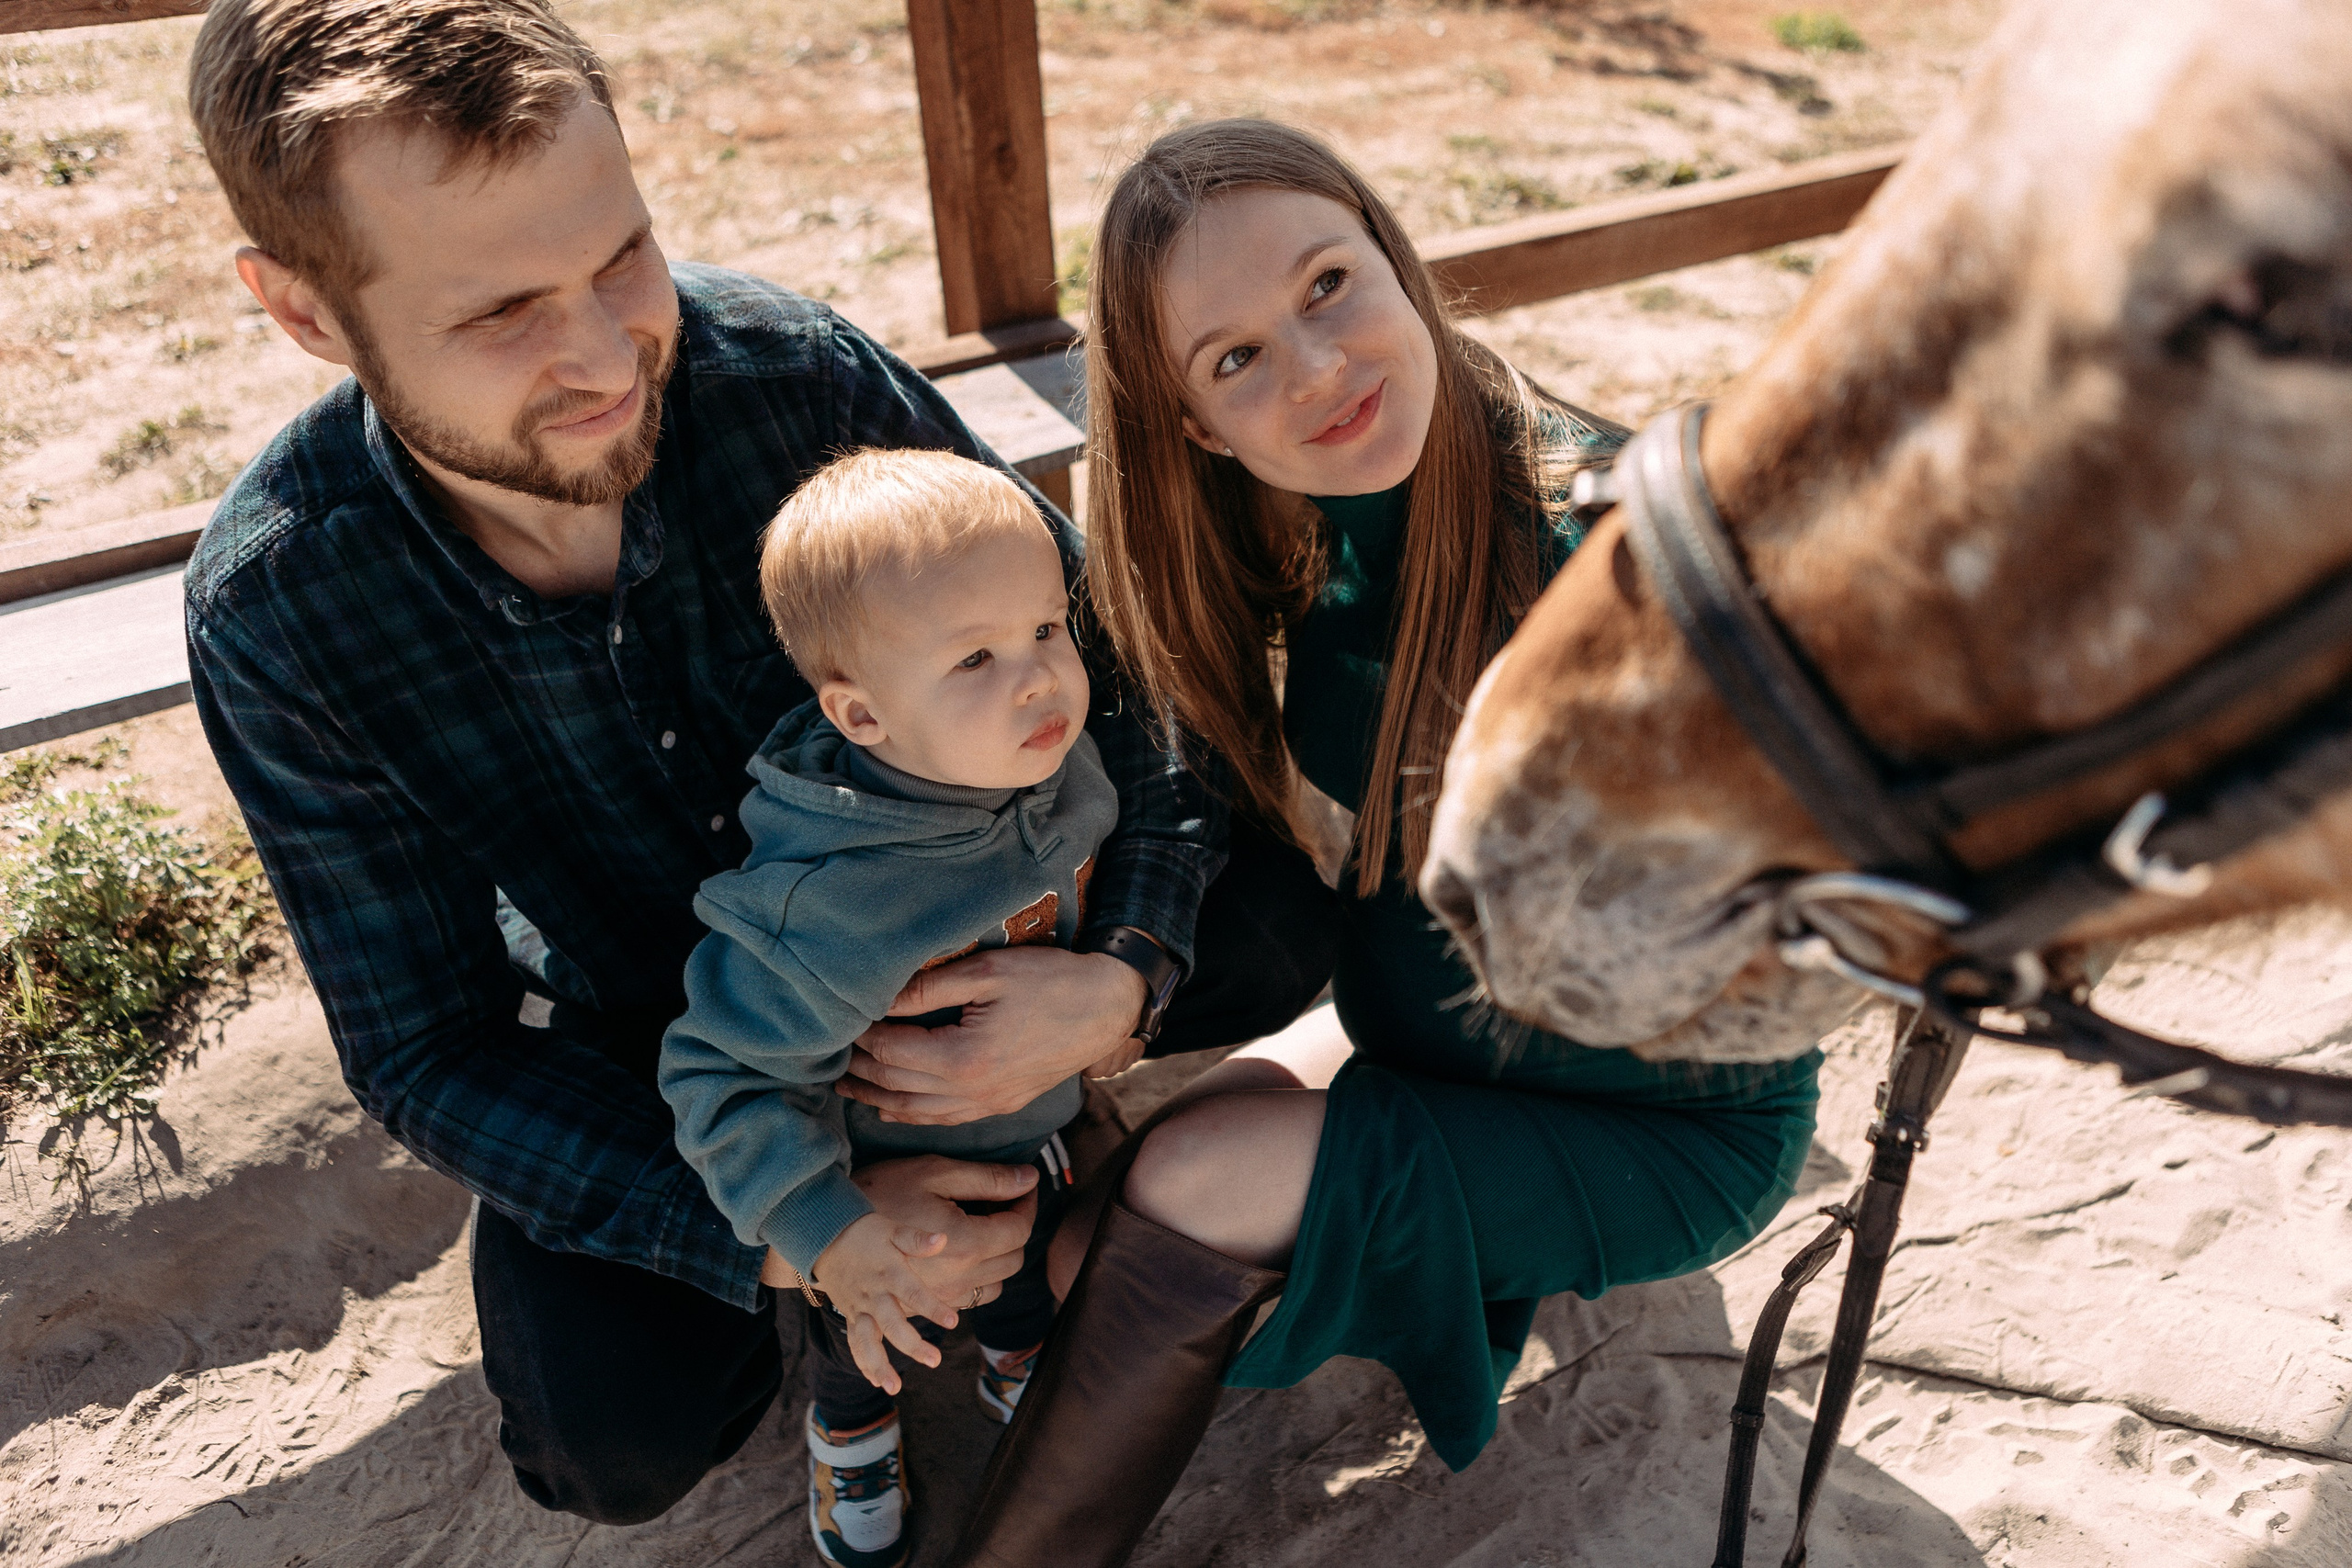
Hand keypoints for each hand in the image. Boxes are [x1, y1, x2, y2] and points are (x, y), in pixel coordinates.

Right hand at [811, 1212, 984, 1393]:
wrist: (823, 1236)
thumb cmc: (865, 1232)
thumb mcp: (892, 1230)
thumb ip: (917, 1239)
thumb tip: (942, 1240)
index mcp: (889, 1273)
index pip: (914, 1293)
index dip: (933, 1307)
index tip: (953, 1322)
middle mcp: (873, 1294)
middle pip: (892, 1324)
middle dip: (912, 1345)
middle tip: (934, 1360)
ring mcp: (860, 1308)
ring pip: (868, 1341)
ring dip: (879, 1365)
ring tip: (894, 1387)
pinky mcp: (851, 1315)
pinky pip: (855, 1342)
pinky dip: (863, 1362)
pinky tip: (876, 1382)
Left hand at [839, 946, 1146, 1124]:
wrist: (1107, 1007)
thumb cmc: (1051, 980)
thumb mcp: (987, 972)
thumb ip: (929, 987)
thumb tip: (879, 997)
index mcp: (964, 1058)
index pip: (893, 1051)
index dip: (861, 1037)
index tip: (838, 1021)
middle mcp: (972, 1092)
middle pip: (897, 1085)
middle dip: (860, 1069)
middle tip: (826, 1054)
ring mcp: (987, 1104)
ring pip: (915, 1111)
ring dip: (876, 1097)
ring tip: (844, 1083)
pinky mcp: (999, 1105)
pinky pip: (943, 1119)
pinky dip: (910, 1114)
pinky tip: (890, 1106)